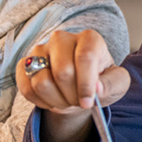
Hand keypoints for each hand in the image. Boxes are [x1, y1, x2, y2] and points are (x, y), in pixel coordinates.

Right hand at [16, 30, 130, 141]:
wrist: (80, 87)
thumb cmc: (101, 82)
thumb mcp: (118, 84)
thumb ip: (112, 84)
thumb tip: (97, 89)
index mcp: (89, 38)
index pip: (85, 57)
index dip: (86, 84)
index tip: (88, 103)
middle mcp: (62, 39)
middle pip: (62, 72)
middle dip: (72, 95)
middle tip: (79, 101)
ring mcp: (40, 50)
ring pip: (41, 82)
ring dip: (56, 100)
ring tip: (67, 100)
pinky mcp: (24, 64)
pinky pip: (26, 88)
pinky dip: (40, 101)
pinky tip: (52, 99)